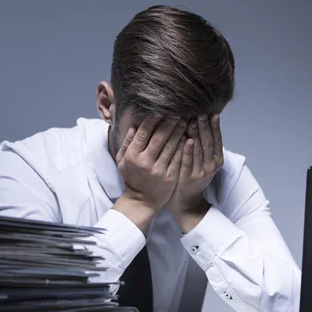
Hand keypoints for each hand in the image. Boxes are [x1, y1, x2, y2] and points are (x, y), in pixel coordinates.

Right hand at [113, 115, 187, 230]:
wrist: (142, 201)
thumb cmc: (132, 177)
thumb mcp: (122, 161)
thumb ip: (127, 144)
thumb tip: (134, 127)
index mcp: (132, 156)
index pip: (143, 133)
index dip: (152, 120)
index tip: (161, 110)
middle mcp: (145, 162)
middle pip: (159, 138)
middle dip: (170, 123)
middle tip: (178, 112)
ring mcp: (159, 170)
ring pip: (171, 146)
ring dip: (179, 132)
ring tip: (186, 120)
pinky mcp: (170, 177)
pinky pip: (179, 158)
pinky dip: (184, 146)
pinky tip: (189, 137)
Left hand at [168, 113, 223, 231]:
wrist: (186, 200)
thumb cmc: (193, 176)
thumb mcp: (204, 161)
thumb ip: (204, 145)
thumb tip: (202, 120)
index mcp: (217, 160)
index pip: (217, 139)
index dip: (215, 126)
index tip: (212, 112)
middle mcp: (211, 166)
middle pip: (209, 142)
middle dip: (205, 125)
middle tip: (200, 110)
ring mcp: (200, 172)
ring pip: (199, 149)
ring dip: (196, 133)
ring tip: (193, 119)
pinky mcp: (189, 178)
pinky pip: (189, 161)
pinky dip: (188, 150)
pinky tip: (187, 139)